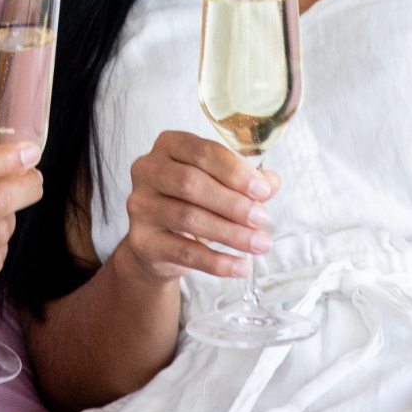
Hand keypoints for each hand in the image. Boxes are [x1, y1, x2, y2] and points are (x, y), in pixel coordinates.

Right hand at [116, 131, 276, 285]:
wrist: (157, 243)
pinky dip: (216, 261)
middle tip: (262, 218)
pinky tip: (240, 266)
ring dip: (230, 233)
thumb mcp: (217, 184)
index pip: (203, 152)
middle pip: (192, 183)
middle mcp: (148, 170)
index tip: (262, 190)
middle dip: (233, 203)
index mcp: (169, 145)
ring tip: (259, 243)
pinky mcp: (142, 241)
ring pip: (189, 218)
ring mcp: (141, 206)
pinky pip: (184, 252)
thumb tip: (271, 183)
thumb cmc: (190, 202)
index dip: (235, 171)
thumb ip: (244, 181)